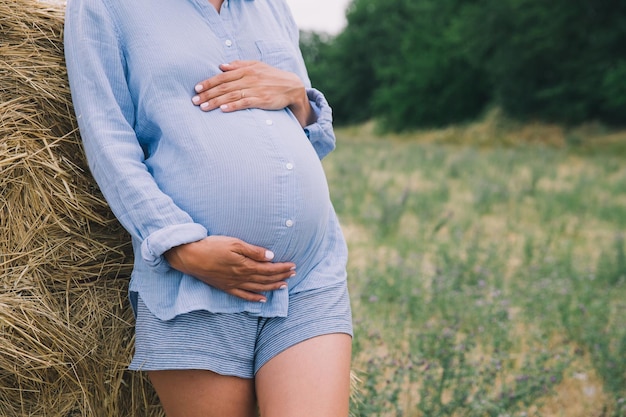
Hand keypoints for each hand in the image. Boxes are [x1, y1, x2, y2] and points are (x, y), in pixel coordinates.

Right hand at [164, 236, 295, 302]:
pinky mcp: (226, 288)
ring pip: (258, 288)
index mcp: (245, 265)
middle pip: (266, 279)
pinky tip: (263, 299)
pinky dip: (255, 298)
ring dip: (272, 287)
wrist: (191, 257)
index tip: (293, 265)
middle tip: (294, 274)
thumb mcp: (234, 243)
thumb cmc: (212, 246)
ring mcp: (234, 284)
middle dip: (281, 276)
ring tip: (284, 285)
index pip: (269, 268)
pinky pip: (243, 296)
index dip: (282, 268)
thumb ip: (253, 251)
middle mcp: (241, 277)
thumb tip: (270, 256)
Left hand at [191, 60, 315, 126]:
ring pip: (231, 95)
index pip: (223, 76)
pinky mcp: (261, 100)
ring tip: (203, 108)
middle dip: (208, 94)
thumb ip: (239, 65)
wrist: (292, 86)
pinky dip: (233, 106)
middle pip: (224, 86)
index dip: (209, 82)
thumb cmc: (272, 76)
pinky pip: (244, 103)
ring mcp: (255, 90)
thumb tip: (221, 66)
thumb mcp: (257, 66)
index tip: (197, 88)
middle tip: (195, 101)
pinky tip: (223, 110)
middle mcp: (249, 78)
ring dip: (216, 102)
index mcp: (246, 69)